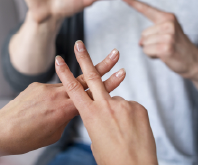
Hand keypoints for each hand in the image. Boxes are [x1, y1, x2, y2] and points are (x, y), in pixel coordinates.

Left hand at [0, 48, 125, 154]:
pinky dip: (51, 96)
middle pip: (85, 78)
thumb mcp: (54, 133)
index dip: (109, 83)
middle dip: (102, 65)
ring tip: (68, 96)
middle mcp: (57, 94)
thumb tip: (71, 108)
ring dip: (73, 84)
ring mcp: (45, 87)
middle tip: (115, 53)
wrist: (1, 130)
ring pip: (67, 83)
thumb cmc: (28, 137)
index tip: (121, 73)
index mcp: (65, 109)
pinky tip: (41, 108)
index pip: (92, 94)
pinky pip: (50, 88)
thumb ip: (66, 117)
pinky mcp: (36, 85)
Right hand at [55, 40, 157, 164]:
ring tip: (120, 131)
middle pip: (92, 76)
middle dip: (84, 58)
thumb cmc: (112, 160)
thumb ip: (96, 120)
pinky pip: (129, 107)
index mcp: (90, 116)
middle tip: (79, 44)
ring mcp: (123, 105)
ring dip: (115, 111)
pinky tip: (131, 131)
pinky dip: (128, 116)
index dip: (65, 73)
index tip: (59, 60)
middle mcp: (106, 106)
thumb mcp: (96, 140)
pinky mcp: (138, 107)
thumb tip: (102, 112)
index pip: (73, 89)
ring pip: (115, 99)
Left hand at [121, 0, 197, 79]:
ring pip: (144, 43)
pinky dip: (152, 56)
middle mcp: (168, 24)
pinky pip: (146, 51)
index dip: (132, 2)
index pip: (146, 9)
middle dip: (151, 43)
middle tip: (166, 45)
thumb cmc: (179, 47)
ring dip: (152, 50)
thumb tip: (140, 41)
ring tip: (166, 50)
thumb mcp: (168, 33)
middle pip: (143, 34)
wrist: (195, 61)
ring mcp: (168, 35)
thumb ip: (153, 32)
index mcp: (167, 17)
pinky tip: (164, 55)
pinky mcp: (165, 47)